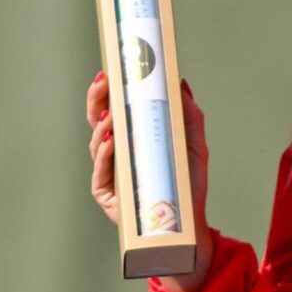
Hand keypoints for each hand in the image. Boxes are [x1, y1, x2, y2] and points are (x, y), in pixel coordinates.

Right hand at [86, 71, 213, 291]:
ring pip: (97, 145)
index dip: (111, 91)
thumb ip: (188, 114)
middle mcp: (118, 154)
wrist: (190, 221)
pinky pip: (103, 173)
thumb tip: (181, 82)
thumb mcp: (193, 143)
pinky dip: (106, 155)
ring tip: (111, 113)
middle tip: (103, 82)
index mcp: (134, 138)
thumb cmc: (188, 182)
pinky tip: (113, 141)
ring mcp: (111, 174)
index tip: (111, 70)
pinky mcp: (108, 195)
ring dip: (102, 126)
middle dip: (97, 100)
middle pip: (99, 122)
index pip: (117, 109)